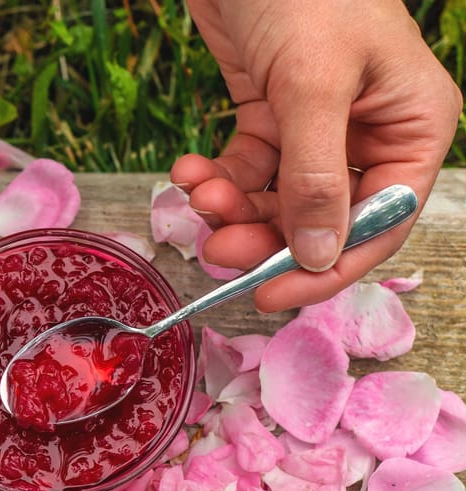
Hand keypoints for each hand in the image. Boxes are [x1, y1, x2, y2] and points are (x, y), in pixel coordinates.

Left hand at [172, 0, 460, 310]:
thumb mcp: (314, 85)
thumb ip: (316, 176)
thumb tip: (318, 255)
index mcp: (412, 127)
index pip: (378, 223)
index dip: (326, 267)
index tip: (271, 296)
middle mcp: (370, 133)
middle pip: (321, 219)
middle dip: (265, 236)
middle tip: (216, 247)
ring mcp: (317, 126)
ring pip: (275, 199)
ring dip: (232, 207)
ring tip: (198, 194)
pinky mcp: (270, 114)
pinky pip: (244, 168)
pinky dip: (214, 177)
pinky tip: (188, 170)